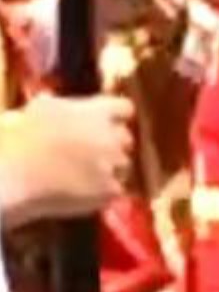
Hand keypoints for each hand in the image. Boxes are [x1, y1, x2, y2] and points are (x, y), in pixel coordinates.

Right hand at [0, 93, 133, 225]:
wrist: (20, 172)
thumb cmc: (24, 136)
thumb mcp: (41, 107)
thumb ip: (59, 104)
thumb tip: (55, 100)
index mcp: (97, 111)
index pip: (124, 108)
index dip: (115, 117)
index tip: (106, 123)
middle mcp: (111, 135)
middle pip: (126, 138)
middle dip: (112, 144)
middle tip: (93, 152)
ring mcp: (113, 164)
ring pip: (123, 165)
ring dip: (111, 168)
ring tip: (86, 175)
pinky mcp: (110, 189)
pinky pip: (116, 189)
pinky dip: (104, 192)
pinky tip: (86, 191)